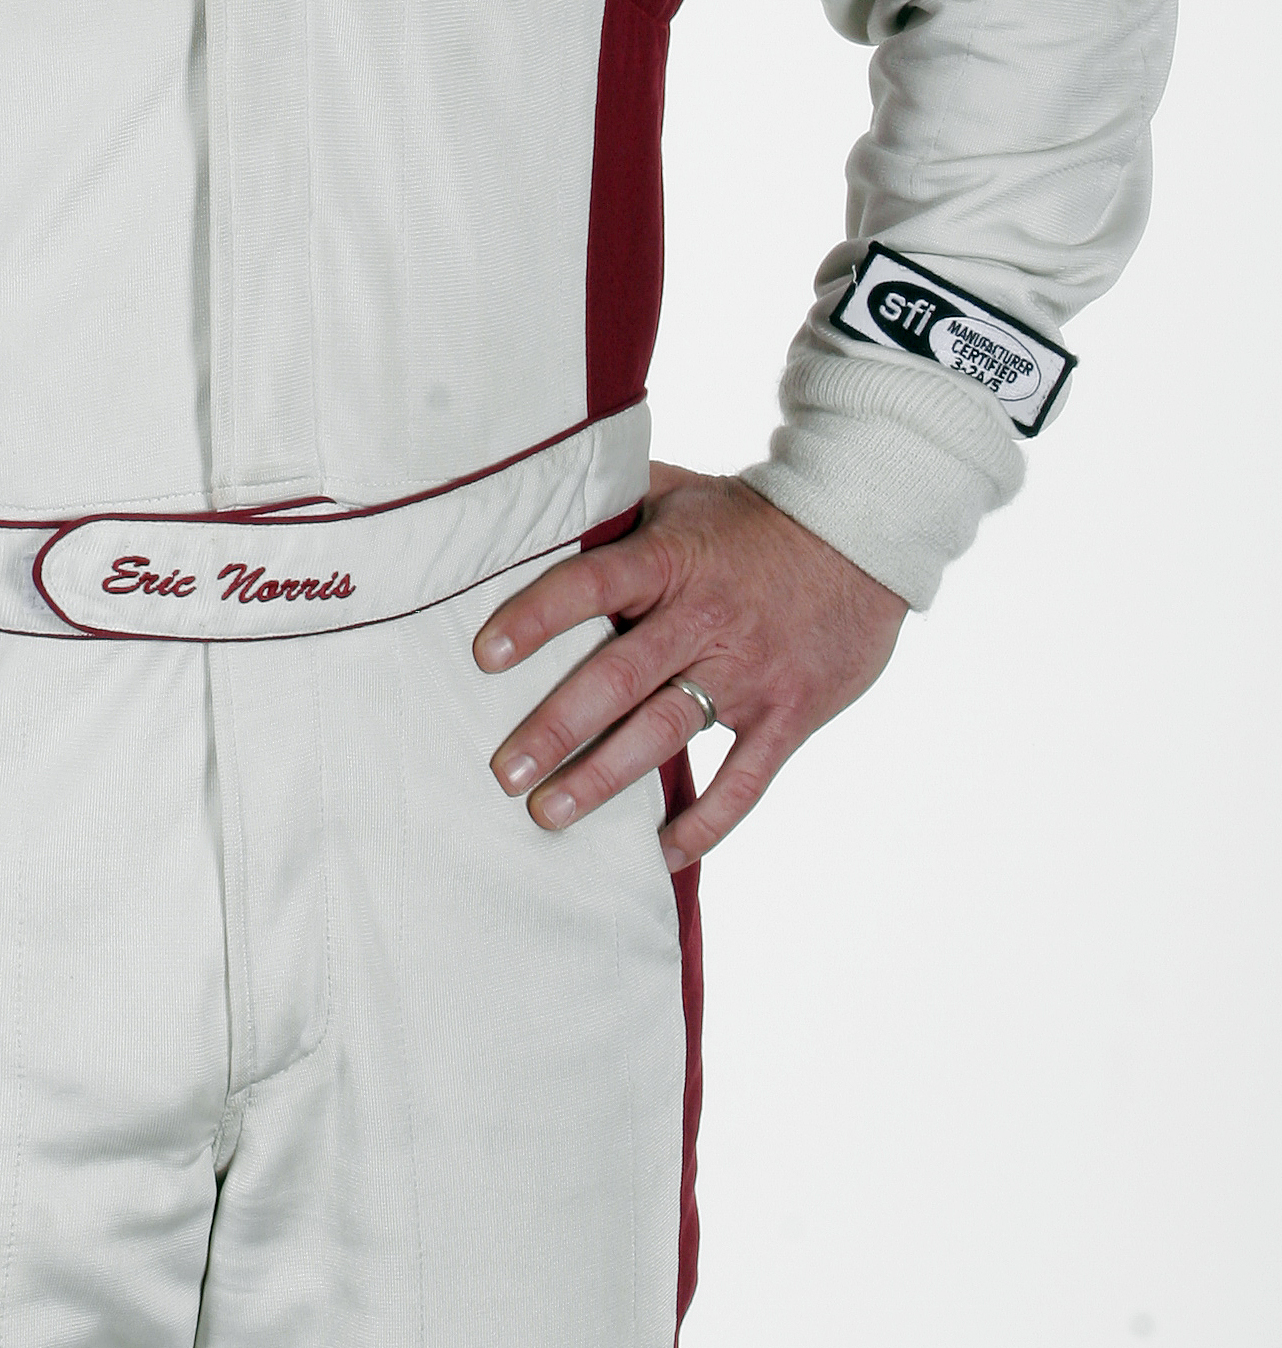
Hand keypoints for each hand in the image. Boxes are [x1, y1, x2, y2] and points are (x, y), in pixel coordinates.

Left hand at [473, 464, 906, 868]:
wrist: (862, 535)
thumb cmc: (753, 516)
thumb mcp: (682, 494)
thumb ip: (617, 502)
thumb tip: (541, 492)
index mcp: (670, 561)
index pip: (590, 585)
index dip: (536, 617)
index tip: (485, 655)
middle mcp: (703, 620)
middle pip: (618, 677)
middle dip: (556, 727)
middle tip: (505, 772)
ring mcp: (748, 673)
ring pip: (666, 733)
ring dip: (605, 778)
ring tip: (548, 815)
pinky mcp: (788, 715)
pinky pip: (743, 781)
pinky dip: (705, 824)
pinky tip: (660, 854)